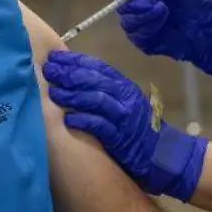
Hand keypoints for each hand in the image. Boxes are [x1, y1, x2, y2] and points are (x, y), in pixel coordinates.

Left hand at [42, 50, 206, 200]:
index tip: (55, 57)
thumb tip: (71, 78)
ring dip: (72, 95)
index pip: (97, 67)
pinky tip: (68, 119)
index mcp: (124, 85)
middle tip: (48, 71)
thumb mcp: (123, 103)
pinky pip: (100, 126)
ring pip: (96, 99)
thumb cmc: (137, 127)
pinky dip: (83, 120)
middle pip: (94, 80)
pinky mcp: (122, 137)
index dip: (75, 60)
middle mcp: (124, 97)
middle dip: (69, 73)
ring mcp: (124, 116)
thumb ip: (103, 90)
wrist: (163, 153)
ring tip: (53, 93)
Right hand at [114, 0, 211, 76]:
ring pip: (127, 22)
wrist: (208, 27)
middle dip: (138, 3)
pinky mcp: (145, 42)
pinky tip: (163, 25)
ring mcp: (140, 25)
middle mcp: (137, 7)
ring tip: (165, 12)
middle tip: (158, 3)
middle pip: (122, 6)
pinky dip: (149, 29)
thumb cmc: (195, 2)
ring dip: (146, 16)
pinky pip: (136, 37)